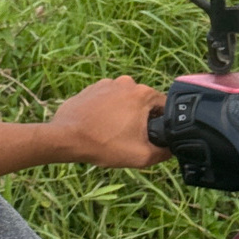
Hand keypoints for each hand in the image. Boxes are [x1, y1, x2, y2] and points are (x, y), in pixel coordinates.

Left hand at [44, 76, 169, 168]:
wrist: (66, 138)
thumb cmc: (103, 145)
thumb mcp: (142, 155)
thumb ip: (164, 152)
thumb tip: (172, 149)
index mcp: (143, 93)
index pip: (165, 107)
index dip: (162, 125)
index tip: (150, 137)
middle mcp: (126, 82)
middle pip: (144, 104)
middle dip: (141, 120)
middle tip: (129, 138)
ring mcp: (106, 83)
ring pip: (125, 102)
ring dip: (124, 115)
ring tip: (112, 134)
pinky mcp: (91, 89)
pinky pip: (108, 101)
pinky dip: (107, 112)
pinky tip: (100, 127)